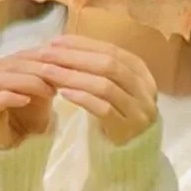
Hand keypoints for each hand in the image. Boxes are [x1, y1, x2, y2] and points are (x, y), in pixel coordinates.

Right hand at [0, 47, 57, 149]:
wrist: (15, 145)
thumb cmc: (26, 117)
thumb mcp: (39, 90)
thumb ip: (43, 73)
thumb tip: (59, 53)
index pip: (19, 55)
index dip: (41, 57)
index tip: (63, 62)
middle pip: (11, 65)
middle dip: (38, 70)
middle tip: (60, 77)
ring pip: (1, 79)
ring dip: (29, 83)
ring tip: (48, 91)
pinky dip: (12, 97)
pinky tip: (27, 100)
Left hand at [28, 34, 157, 145]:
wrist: (133, 149)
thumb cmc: (116, 110)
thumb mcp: (111, 84)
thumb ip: (94, 66)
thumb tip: (61, 45)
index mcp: (139, 70)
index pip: (110, 50)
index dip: (82, 44)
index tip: (54, 41)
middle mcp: (143, 87)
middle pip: (107, 65)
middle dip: (74, 57)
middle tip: (46, 55)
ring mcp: (138, 109)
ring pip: (104, 86)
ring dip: (72, 76)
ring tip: (48, 72)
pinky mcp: (127, 128)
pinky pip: (103, 109)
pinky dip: (82, 98)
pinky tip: (63, 93)